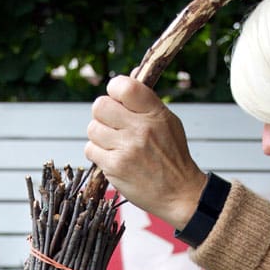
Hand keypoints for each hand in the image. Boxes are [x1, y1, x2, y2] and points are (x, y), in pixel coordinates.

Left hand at [85, 75, 206, 228]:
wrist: (179, 193)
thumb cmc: (172, 157)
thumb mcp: (168, 122)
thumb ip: (146, 102)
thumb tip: (127, 76)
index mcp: (155, 113)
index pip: (123, 86)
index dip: (114, 90)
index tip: (117, 100)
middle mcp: (140, 129)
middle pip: (100, 106)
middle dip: (102, 115)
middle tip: (112, 125)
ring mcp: (126, 149)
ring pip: (92, 129)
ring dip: (99, 136)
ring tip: (114, 144)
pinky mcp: (114, 167)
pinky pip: (90, 150)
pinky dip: (98, 154)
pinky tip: (112, 158)